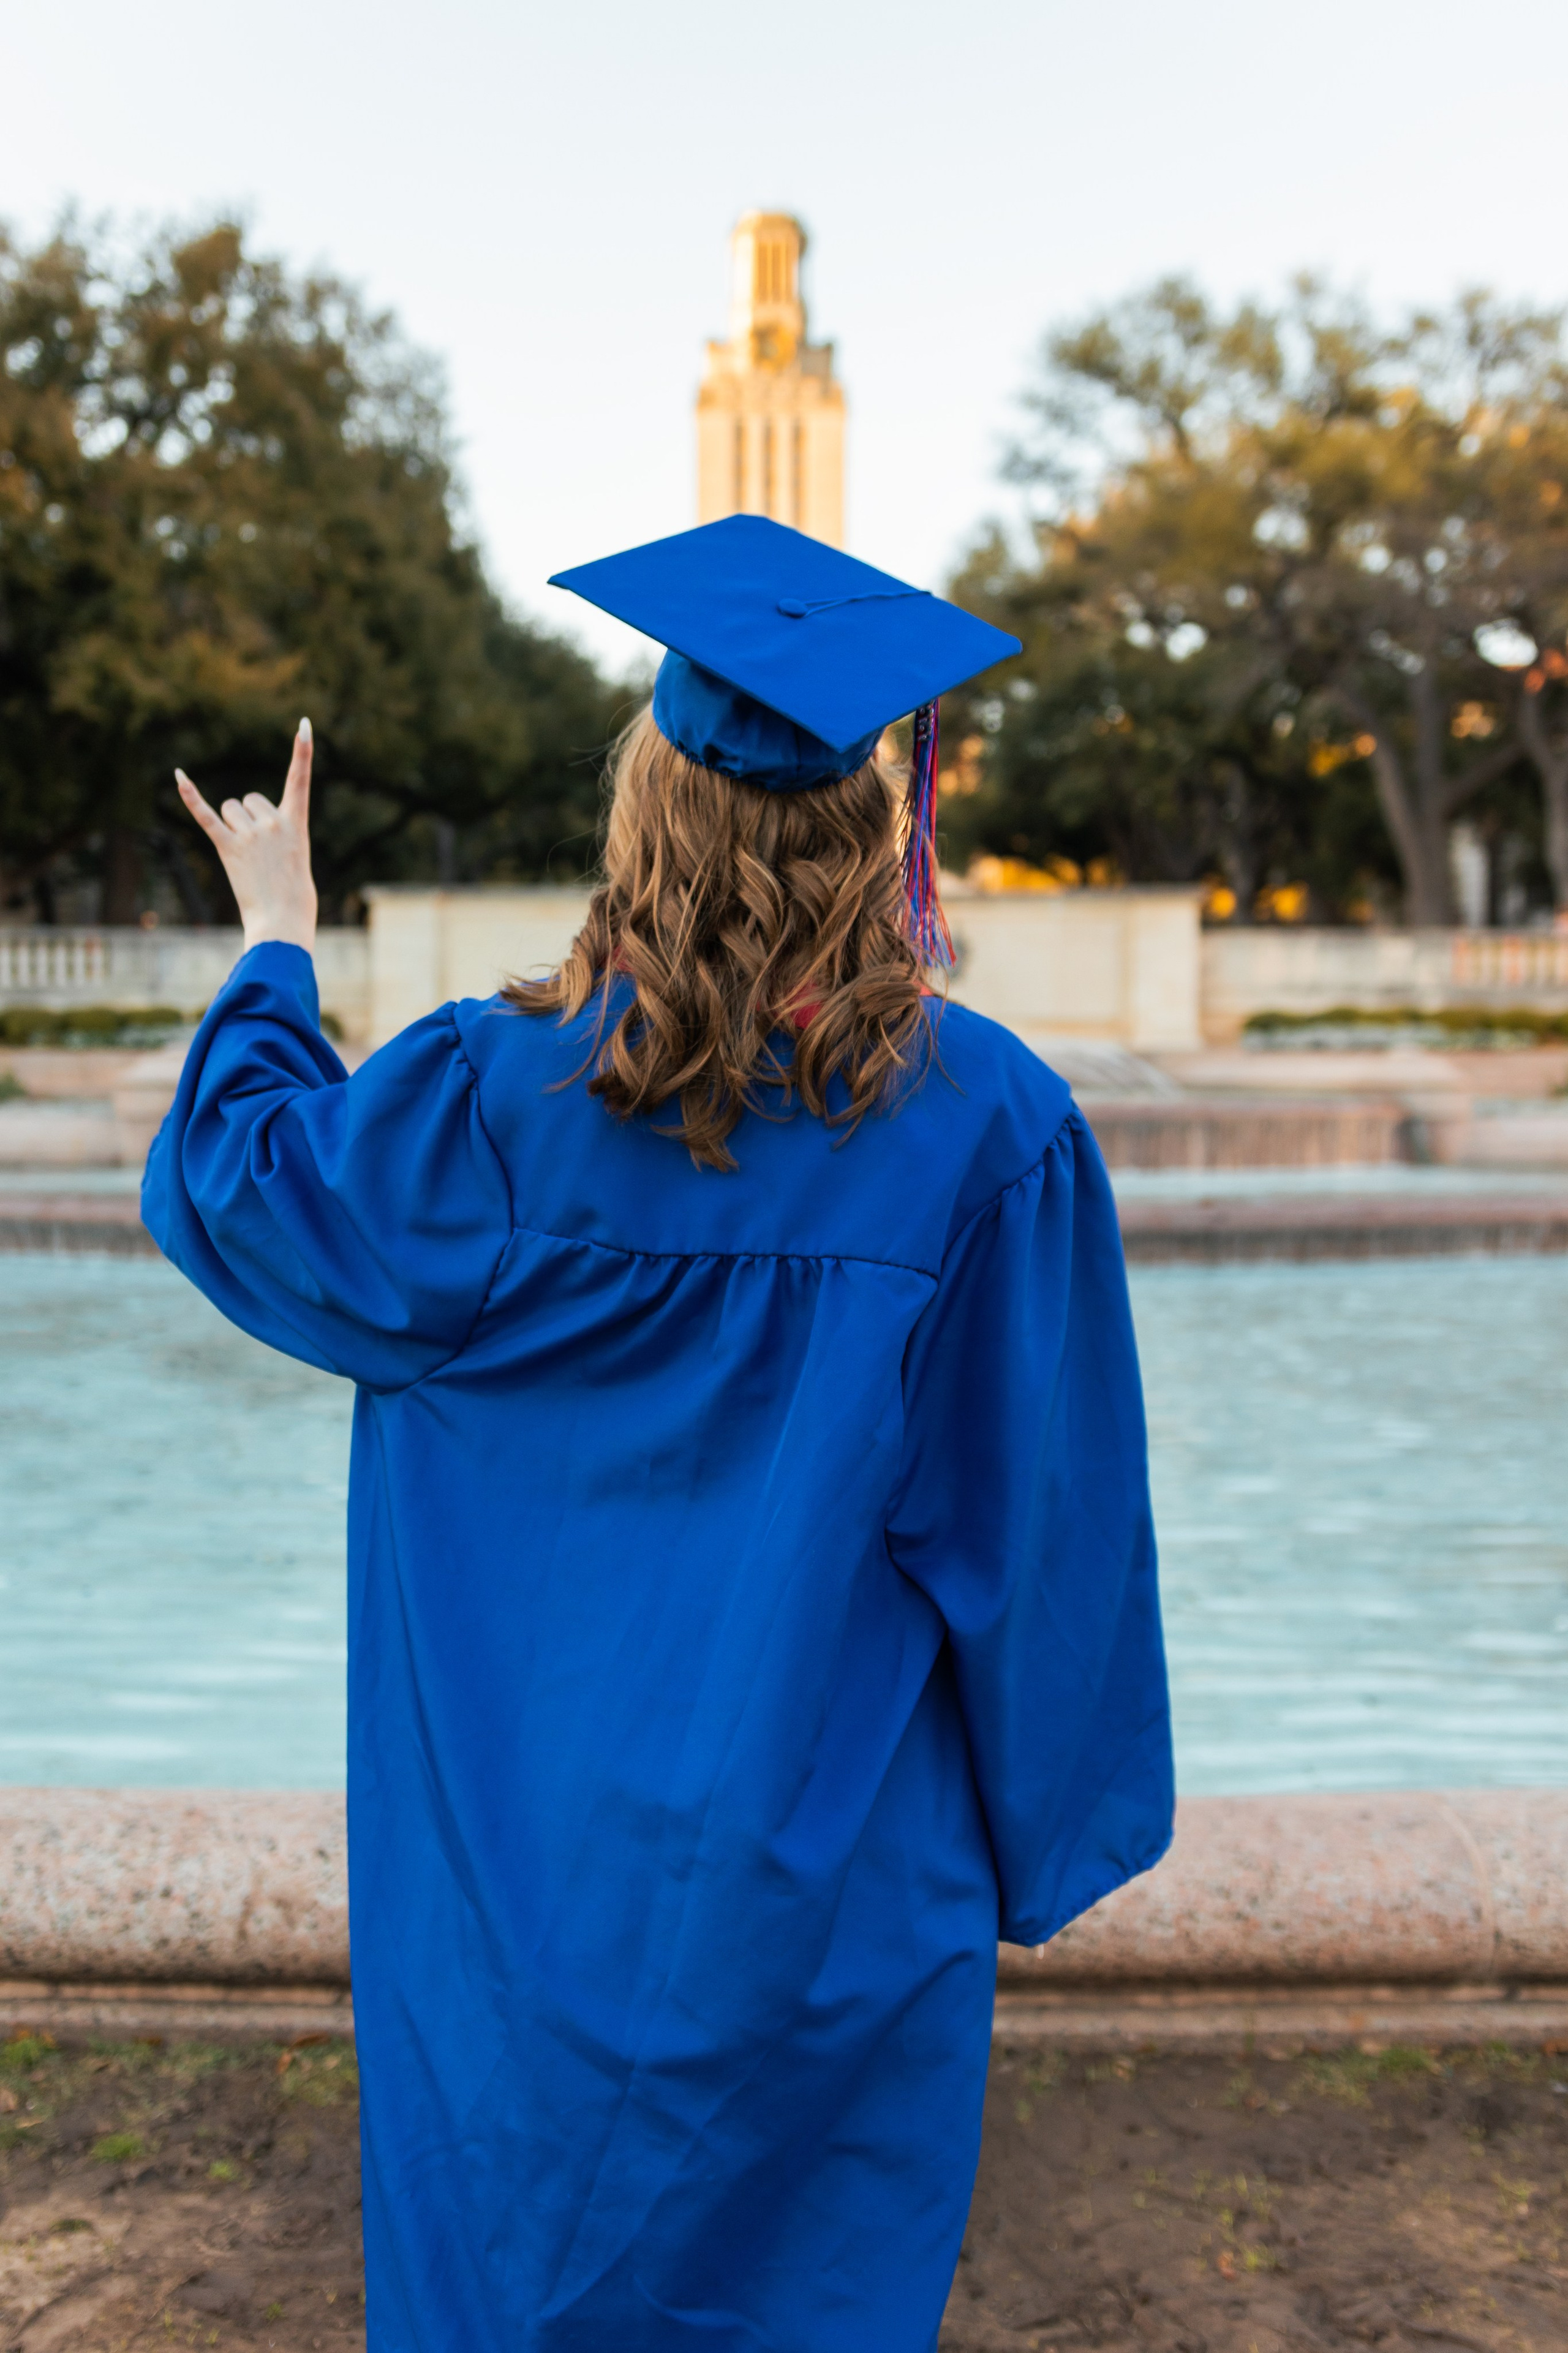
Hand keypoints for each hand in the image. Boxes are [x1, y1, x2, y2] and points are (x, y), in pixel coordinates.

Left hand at [177, 721, 317, 953]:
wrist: (282, 921)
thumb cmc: (293, 898)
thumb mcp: (296, 858)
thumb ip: (280, 835)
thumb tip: (253, 830)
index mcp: (296, 823)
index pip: (300, 778)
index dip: (303, 750)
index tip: (305, 724)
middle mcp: (273, 822)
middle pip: (249, 798)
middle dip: (248, 818)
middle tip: (258, 852)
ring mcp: (249, 834)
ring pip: (229, 808)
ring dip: (230, 824)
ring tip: (244, 856)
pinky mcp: (226, 848)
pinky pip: (205, 815)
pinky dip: (190, 796)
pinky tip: (178, 774)